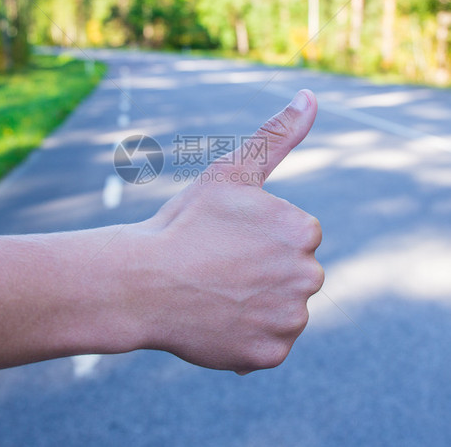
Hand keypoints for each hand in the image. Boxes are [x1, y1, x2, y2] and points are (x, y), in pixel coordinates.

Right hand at [135, 90, 323, 373]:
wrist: (141, 282)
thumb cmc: (184, 223)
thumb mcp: (231, 172)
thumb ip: (277, 135)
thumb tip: (309, 95)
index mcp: (303, 232)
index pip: (291, 241)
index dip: (253, 241)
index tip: (224, 242)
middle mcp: (308, 276)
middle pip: (289, 277)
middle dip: (259, 275)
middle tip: (216, 271)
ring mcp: (290, 320)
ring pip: (279, 312)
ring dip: (253, 307)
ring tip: (214, 296)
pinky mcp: (271, 354)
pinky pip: (266, 345)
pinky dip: (245, 339)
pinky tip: (216, 323)